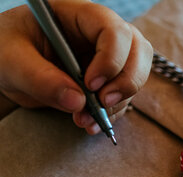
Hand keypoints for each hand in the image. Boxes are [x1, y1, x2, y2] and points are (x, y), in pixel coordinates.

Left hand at [0, 0, 152, 133]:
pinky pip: (123, 97)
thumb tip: (77, 101)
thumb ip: (40, 78)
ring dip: (118, 102)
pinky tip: (89, 124)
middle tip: (103, 103)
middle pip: (138, 50)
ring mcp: (108, 58)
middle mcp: (100, 34)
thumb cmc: (5, 51)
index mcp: (78, 15)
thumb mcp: (11, 60)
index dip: (111, 57)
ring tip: (85, 120)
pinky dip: (111, 114)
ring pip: (136, 75)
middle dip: (127, 80)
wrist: (7, 71)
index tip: (91, 84)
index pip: (113, 30)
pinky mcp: (108, 81)